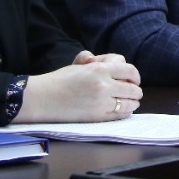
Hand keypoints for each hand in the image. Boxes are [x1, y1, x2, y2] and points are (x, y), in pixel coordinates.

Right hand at [14, 55, 142, 122]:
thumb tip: (112, 62)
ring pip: (130, 103)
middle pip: (133, 88)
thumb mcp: (78, 64)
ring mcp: (101, 102)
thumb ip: (98, 61)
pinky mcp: (97, 116)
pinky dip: (125, 112)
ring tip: (131, 102)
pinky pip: (121, 115)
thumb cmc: (59, 80)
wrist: (43, 98)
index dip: (135, 75)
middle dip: (135, 90)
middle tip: (134, 92)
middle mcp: (103, 85)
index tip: (134, 79)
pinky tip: (123, 110)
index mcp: (99, 69)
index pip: (130, 70)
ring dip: (133, 102)